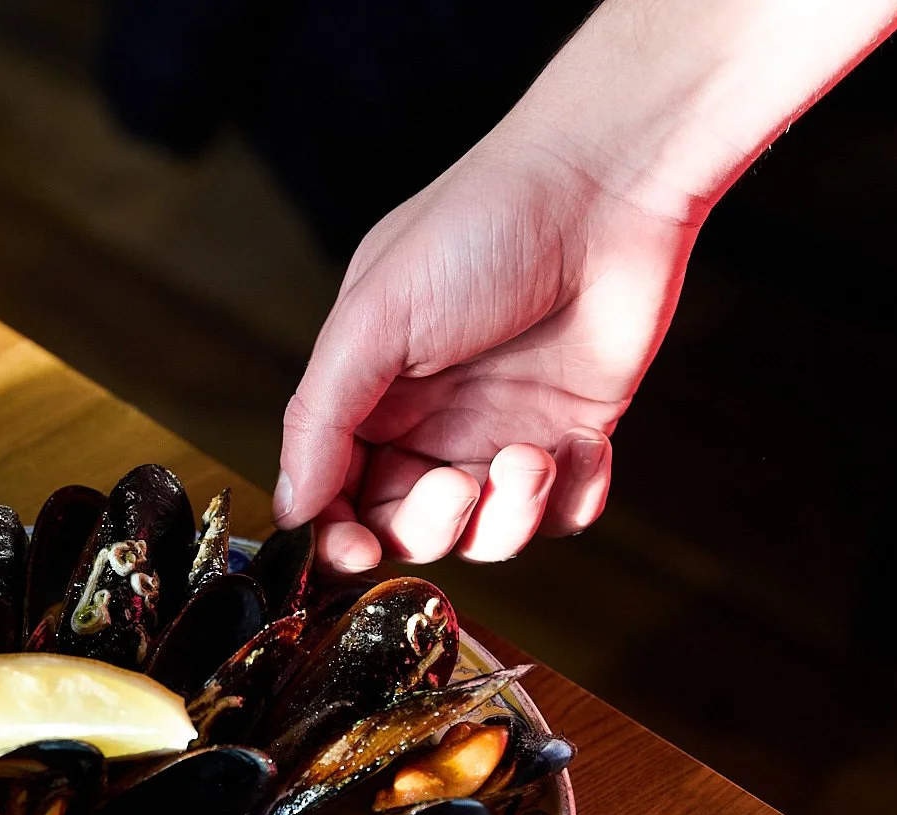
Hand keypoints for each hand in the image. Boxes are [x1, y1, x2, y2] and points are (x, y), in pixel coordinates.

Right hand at [275, 131, 699, 569]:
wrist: (607, 184)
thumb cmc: (481, 224)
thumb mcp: (375, 317)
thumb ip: (320, 418)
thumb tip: (289, 505)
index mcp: (368, 392)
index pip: (333, 494)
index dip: (338, 535)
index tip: (355, 549)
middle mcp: (430, 420)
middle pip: (406, 528)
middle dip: (430, 523)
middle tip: (457, 481)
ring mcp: (502, 431)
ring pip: (487, 535)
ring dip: (508, 516)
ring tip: (532, 456)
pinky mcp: (574, 436)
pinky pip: (565, 516)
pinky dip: (572, 500)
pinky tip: (583, 444)